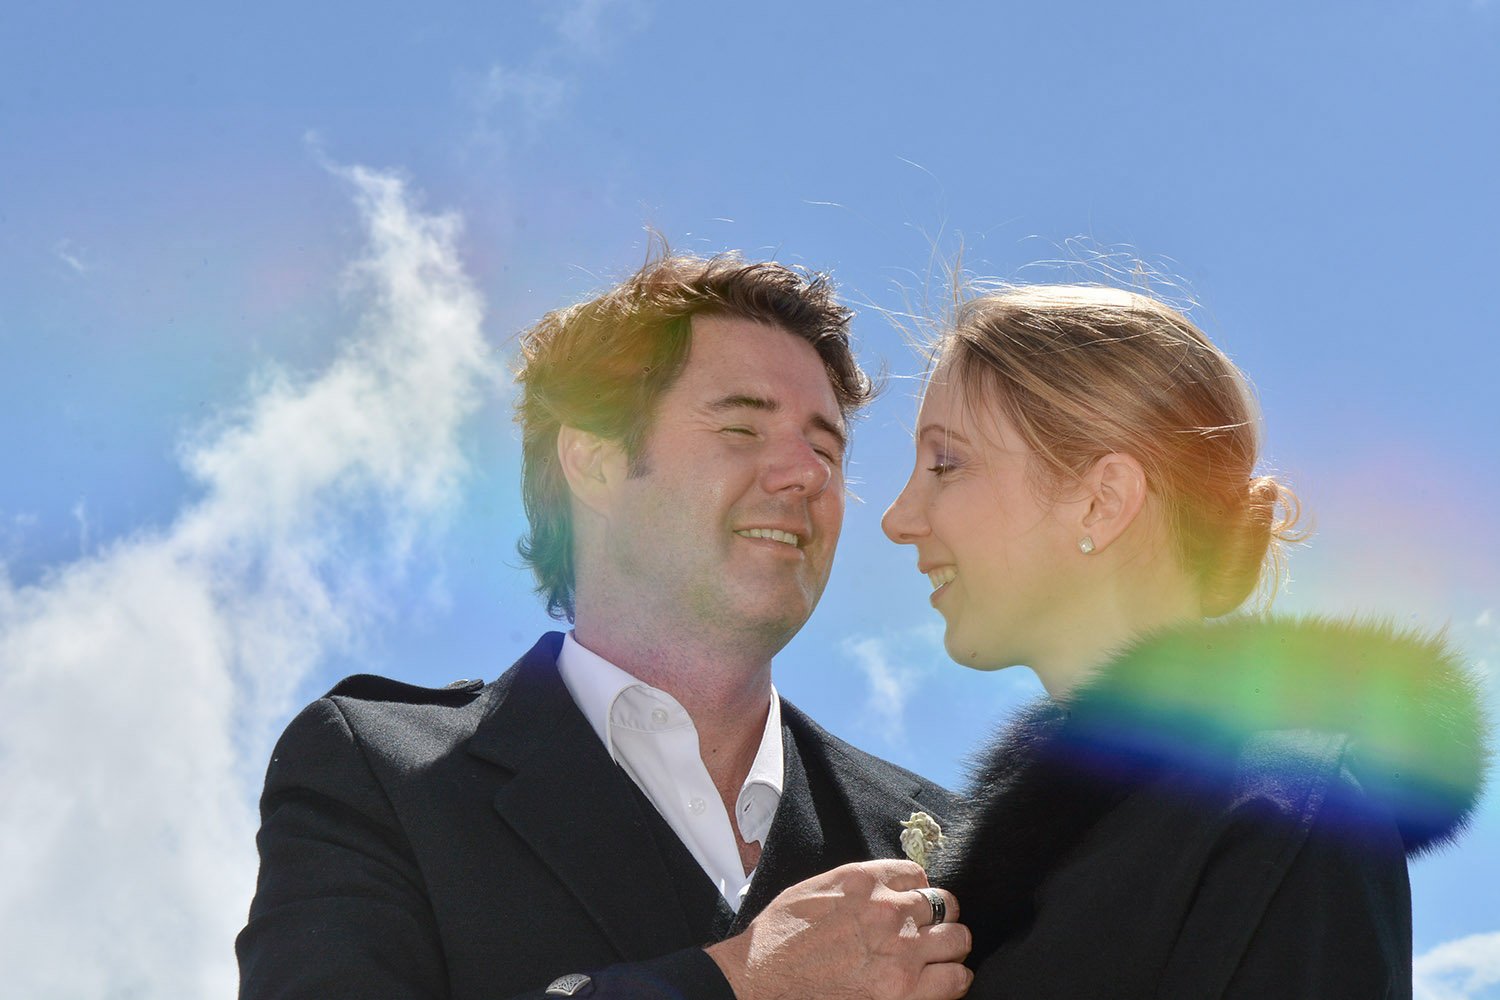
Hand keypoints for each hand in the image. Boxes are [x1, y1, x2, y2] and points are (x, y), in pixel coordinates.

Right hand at [705, 860, 970, 999]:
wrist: (761, 978)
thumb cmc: (779, 938)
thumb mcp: (816, 890)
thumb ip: (857, 888)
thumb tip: (882, 892)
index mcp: (865, 881)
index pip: (917, 874)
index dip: (915, 892)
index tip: (910, 905)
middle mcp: (889, 912)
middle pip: (946, 904)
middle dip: (938, 918)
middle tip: (927, 932)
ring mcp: (901, 954)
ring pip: (958, 940)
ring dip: (950, 947)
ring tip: (937, 958)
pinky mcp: (904, 993)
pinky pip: (955, 981)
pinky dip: (953, 980)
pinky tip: (938, 982)